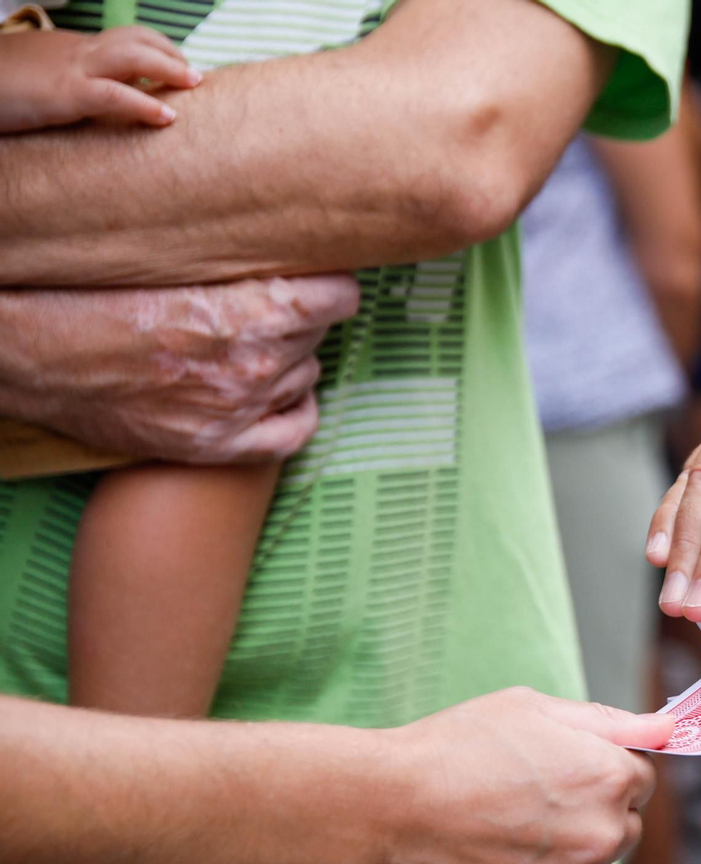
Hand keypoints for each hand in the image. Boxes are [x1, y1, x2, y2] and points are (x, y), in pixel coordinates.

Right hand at [0, 25, 200, 132]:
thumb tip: (93, 105)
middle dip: (170, 54)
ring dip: (168, 68)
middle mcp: (76, 52)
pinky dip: (144, 104)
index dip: (156, 51)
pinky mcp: (64, 93)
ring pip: (132, 56)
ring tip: (194, 83)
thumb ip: (70, 87)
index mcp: (72, 49)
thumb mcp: (40, 82)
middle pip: (135, 40)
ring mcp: (71, 70)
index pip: (123, 41)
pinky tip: (167, 117)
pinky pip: (113, 95)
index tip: (177, 69)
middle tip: (195, 75)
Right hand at [0, 275, 359, 462]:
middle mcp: (256, 364)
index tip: (319, 280)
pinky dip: (299, 411)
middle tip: (267, 305)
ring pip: (306, 374)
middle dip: (300, 318)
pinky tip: (290, 394)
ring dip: (291, 359)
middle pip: (318, 334)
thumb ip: (237, 268)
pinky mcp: (216, 445)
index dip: (329, 286)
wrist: (34, 355)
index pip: (339, 298)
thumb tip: (287, 254)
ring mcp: (239, 409)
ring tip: (255, 342)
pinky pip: (293, 433)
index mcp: (252, 311)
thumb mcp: (173, 265)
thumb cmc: (92, 298)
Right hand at [369, 688, 672, 863]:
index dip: (598, 770)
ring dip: (561, 857)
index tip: (558, 770)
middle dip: (587, 815)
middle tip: (524, 801)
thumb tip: (668, 729)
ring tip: (499, 832)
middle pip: (620, 829)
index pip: (639, 781)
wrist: (383, 809)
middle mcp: (602, 839)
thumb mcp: (535, 709)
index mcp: (611, 779)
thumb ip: (610, 723)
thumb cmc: (455, 748)